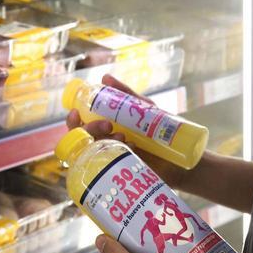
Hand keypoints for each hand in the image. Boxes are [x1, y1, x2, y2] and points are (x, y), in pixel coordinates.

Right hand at [66, 74, 190, 189]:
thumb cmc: (160, 132)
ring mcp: (111, 161)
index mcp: (105, 130)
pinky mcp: (120, 174)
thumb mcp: (144, 109)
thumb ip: (125, 94)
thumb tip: (104, 77)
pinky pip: (106, 166)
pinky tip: (132, 149)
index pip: (80, 127)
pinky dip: (116, 153)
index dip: (73, 121)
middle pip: (80, 140)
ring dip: (103, 141)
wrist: (180, 158)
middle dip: (90, 129)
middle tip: (109, 125)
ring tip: (124, 137)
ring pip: (91, 153)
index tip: (76, 113)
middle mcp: (104, 146)